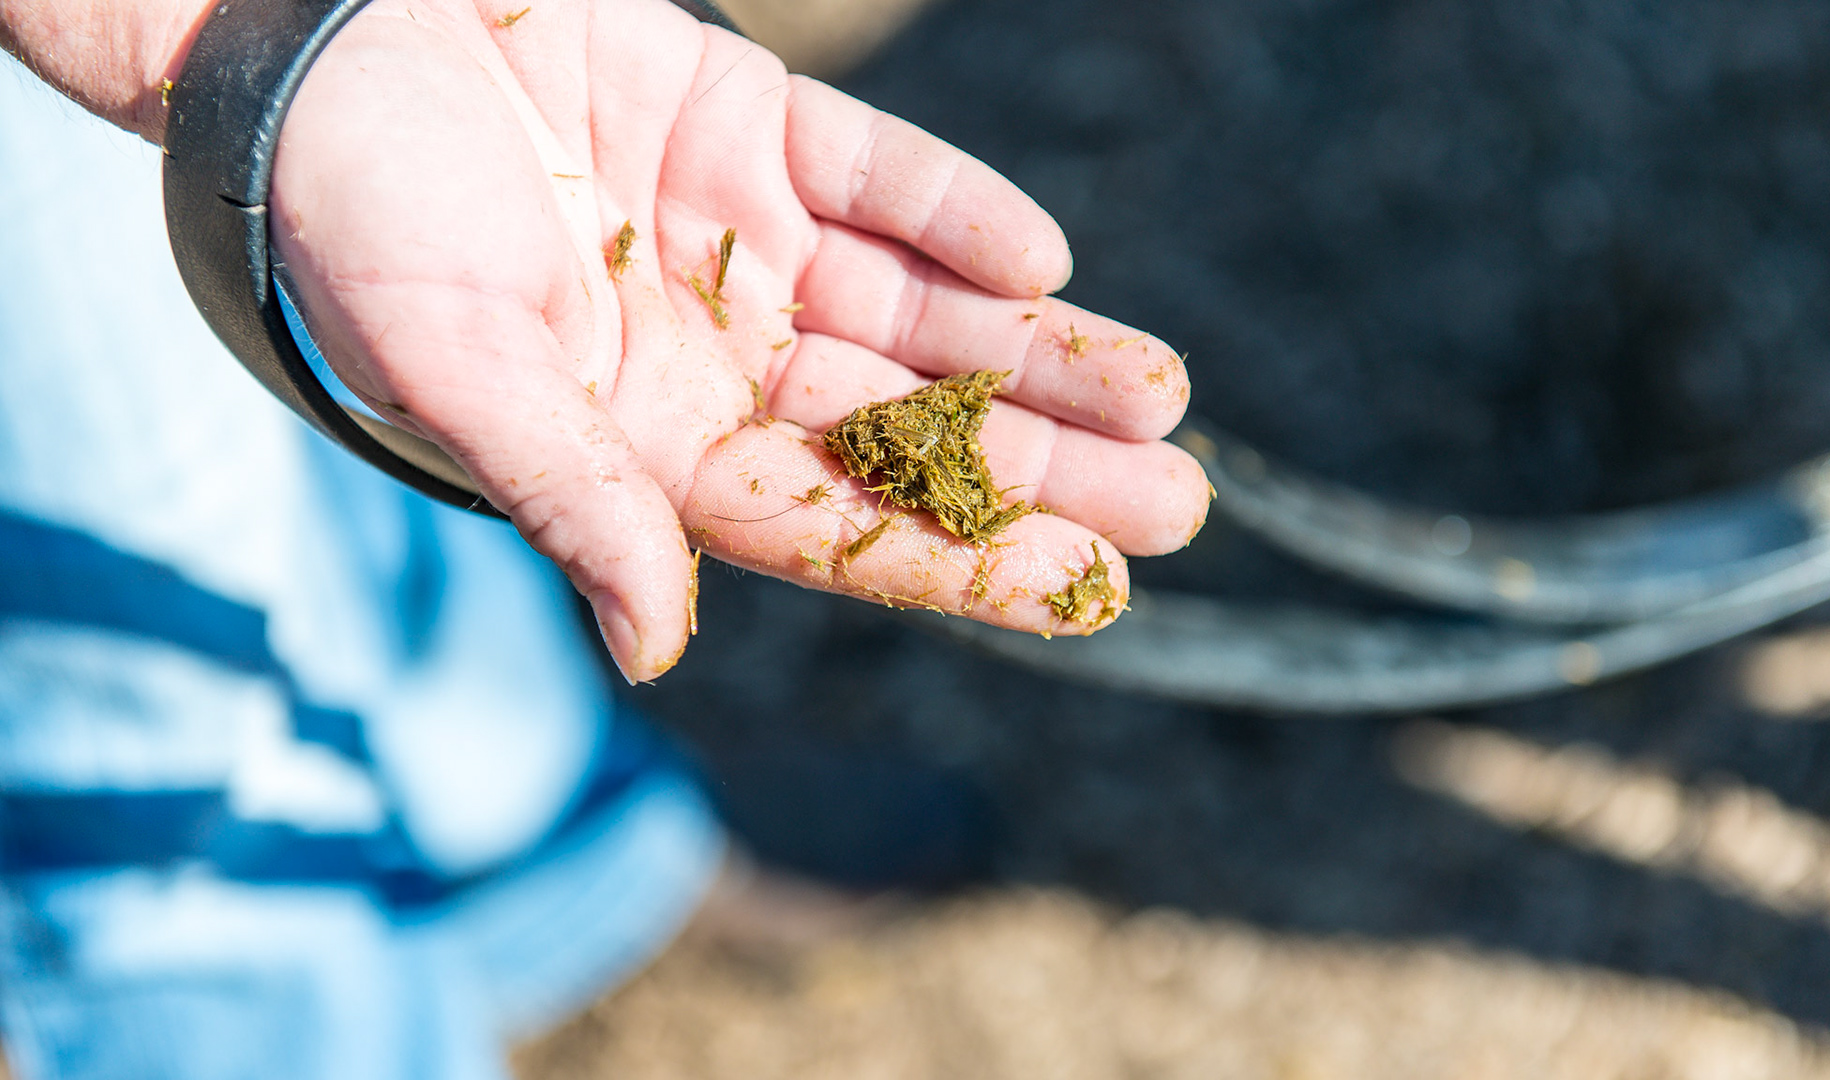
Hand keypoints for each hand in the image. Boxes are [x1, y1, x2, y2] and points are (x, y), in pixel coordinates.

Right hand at [269, 0, 1209, 680]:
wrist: (308, 35)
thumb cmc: (349, 221)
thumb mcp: (456, 369)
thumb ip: (570, 495)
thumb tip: (655, 646)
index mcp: (651, 441)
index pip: (833, 522)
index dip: (960, 559)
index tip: (1091, 590)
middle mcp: (718, 356)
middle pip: (908, 431)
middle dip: (1041, 467)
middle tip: (1180, 505)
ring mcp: (746, 242)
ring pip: (924, 315)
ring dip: (1038, 353)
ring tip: (1164, 393)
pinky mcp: (755, 128)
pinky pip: (879, 178)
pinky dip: (957, 215)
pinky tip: (1041, 264)